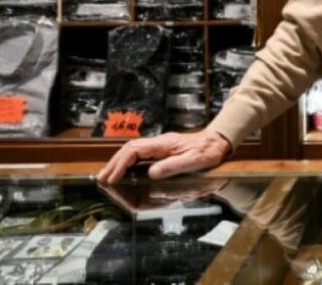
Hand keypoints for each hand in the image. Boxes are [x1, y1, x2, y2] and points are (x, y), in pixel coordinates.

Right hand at [96, 129, 231, 183]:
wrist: (218, 142)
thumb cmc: (208, 151)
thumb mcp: (194, 161)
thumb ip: (173, 166)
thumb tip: (151, 173)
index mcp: (164, 144)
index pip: (134, 151)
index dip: (121, 164)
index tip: (112, 177)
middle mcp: (159, 143)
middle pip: (129, 150)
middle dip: (114, 164)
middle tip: (102, 179)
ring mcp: (160, 146)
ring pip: (132, 151)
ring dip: (119, 163)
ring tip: (108, 176)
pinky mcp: (162, 150)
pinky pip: (140, 155)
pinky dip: (128, 163)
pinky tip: (124, 172)